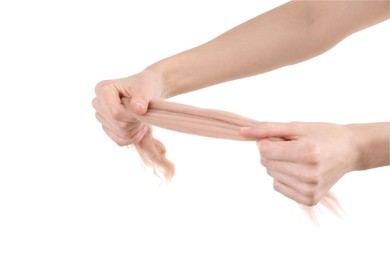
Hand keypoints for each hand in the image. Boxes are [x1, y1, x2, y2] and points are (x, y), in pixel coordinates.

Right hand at [92, 70, 162, 145]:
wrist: (144, 89)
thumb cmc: (144, 85)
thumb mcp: (146, 88)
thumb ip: (142, 98)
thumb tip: (138, 110)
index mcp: (102, 89)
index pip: (116, 113)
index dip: (133, 116)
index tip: (143, 110)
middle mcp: (97, 103)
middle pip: (118, 124)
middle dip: (135, 121)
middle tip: (144, 112)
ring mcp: (100, 116)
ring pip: (120, 133)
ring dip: (136, 128)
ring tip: (141, 117)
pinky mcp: (106, 126)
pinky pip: (119, 140)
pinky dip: (133, 137)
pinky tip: (141, 127)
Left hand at [240, 122, 358, 205]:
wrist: (349, 151)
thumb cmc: (322, 135)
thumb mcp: (296, 127)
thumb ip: (267, 129)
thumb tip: (241, 132)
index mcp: (308, 153)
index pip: (264, 151)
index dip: (266, 141)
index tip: (279, 138)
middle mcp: (309, 174)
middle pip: (266, 162)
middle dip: (273, 152)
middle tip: (293, 147)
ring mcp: (310, 189)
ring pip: (271, 174)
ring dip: (279, 164)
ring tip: (299, 158)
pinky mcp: (309, 199)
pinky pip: (278, 186)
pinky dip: (283, 177)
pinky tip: (299, 170)